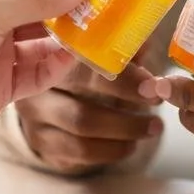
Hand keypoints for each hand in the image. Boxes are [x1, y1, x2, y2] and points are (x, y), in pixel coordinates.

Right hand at [16, 61, 163, 173]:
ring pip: (82, 128)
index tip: (152, 84)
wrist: (46, 102)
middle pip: (81, 99)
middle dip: (126, 105)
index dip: (120, 75)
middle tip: (158, 103)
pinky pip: (80, 152)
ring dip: (126, 130)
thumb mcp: (100, 54)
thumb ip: (120, 49)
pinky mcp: (43, 144)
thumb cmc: (80, 73)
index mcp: (49, 55)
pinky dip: (112, 150)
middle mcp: (36, 87)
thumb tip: (146, 41)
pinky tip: (131, 143)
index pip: (84, 65)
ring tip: (153, 126)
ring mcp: (36, 120)